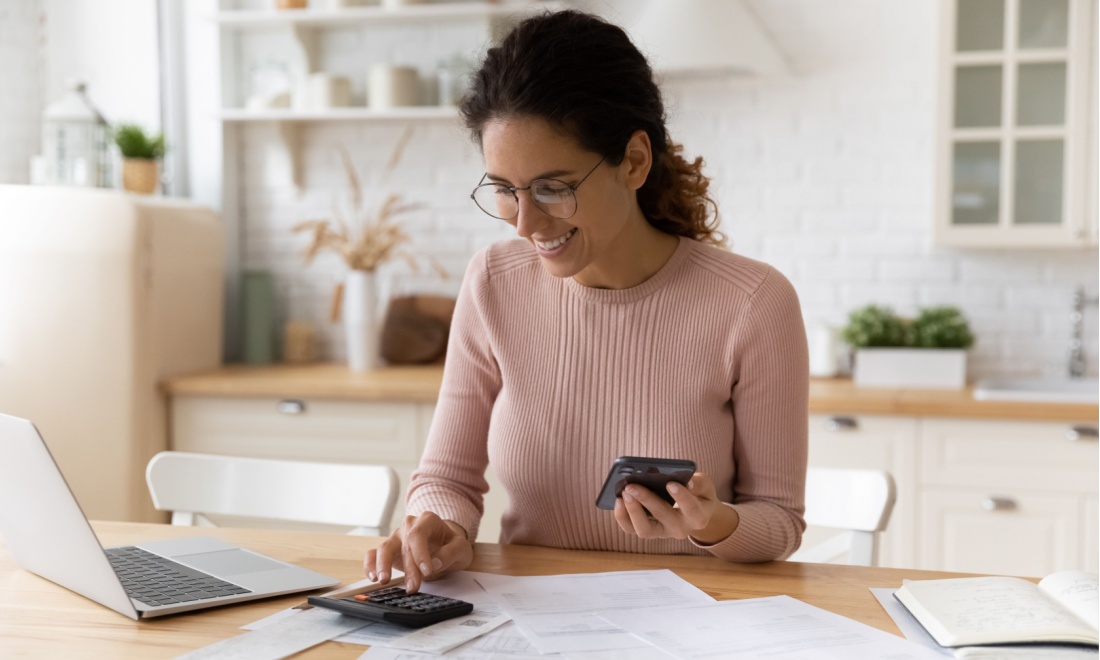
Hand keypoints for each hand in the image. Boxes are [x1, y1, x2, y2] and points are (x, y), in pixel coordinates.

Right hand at [363, 511, 473, 592]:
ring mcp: (396, 537)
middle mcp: (408, 526)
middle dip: (408, 568)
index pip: (418, 534)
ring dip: (383, 566)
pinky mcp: (388, 550)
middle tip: (413, 587)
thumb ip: (450, 553)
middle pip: (404, 545)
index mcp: (427, 520)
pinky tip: (373, 577)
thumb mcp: (461, 548)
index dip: (420, 553)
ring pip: (384, 548)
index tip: (427, 571)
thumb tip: (435, 563)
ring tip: (384, 581)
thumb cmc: (451, 544)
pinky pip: (373, 554)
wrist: (445, 543)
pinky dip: (370, 565)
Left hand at [612, 473, 738, 544]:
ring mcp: (662, 532)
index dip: (682, 497)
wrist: (694, 512)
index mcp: (698, 517)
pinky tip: (618, 499)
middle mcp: (680, 528)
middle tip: (632, 485)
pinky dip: (622, 516)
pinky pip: (631, 529)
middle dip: (647, 500)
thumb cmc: (698, 494)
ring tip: (624, 493)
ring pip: (645, 530)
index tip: (670, 483)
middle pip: (664, 517)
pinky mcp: (648, 531)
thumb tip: (685, 481)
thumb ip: (698, 483)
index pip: (692, 509)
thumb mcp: (705, 486)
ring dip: (632, 511)